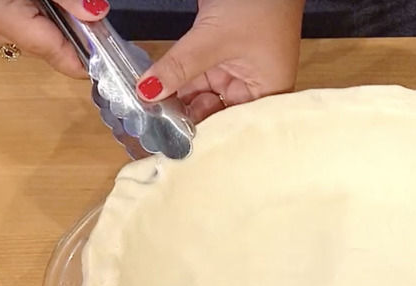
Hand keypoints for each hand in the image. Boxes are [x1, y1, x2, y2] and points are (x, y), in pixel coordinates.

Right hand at [0, 0, 110, 78]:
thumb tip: (95, 13)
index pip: (53, 53)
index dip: (83, 61)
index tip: (108, 63)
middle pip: (44, 47)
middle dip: (72, 38)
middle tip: (95, 23)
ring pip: (31, 36)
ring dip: (55, 27)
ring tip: (75, 11)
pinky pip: (16, 23)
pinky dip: (37, 16)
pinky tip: (48, 4)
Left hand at [135, 0, 305, 121]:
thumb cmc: (258, 2)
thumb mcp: (213, 39)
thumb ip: (179, 67)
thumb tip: (147, 92)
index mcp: (268, 93)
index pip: (232, 125)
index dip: (203, 133)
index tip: (170, 141)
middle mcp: (252, 87)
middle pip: (215, 112)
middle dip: (185, 117)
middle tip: (151, 126)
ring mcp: (234, 70)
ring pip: (200, 94)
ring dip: (175, 100)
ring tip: (147, 110)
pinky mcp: (218, 54)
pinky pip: (194, 74)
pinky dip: (175, 79)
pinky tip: (154, 91)